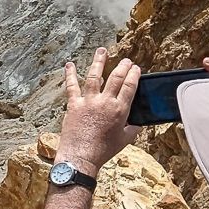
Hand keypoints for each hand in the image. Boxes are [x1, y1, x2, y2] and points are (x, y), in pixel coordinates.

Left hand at [57, 48, 139, 170]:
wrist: (81, 157)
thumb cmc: (103, 151)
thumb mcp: (124, 140)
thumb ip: (133, 128)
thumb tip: (138, 122)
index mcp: (120, 110)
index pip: (130, 86)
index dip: (134, 74)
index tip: (136, 68)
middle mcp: (105, 102)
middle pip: (116, 77)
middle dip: (123, 66)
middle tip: (126, 60)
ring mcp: (88, 102)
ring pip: (94, 76)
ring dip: (99, 62)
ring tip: (102, 51)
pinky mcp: (73, 105)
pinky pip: (71, 86)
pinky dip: (70, 74)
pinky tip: (70, 65)